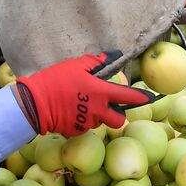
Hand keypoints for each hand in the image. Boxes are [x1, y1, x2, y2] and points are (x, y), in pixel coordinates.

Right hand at [13, 51, 157, 136]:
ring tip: (80, 104)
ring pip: (100, 122)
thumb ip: (97, 61)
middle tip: (107, 106)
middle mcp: (98, 110)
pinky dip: (81, 120)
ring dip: (96, 115)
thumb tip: (114, 55)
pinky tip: (69, 112)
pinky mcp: (76, 131)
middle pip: (118, 119)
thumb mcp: (76, 65)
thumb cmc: (56, 79)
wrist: (35, 103)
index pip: (128, 97)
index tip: (150, 97)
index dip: (141, 98)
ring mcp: (87, 123)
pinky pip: (85, 127)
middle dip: (117, 115)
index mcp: (101, 92)